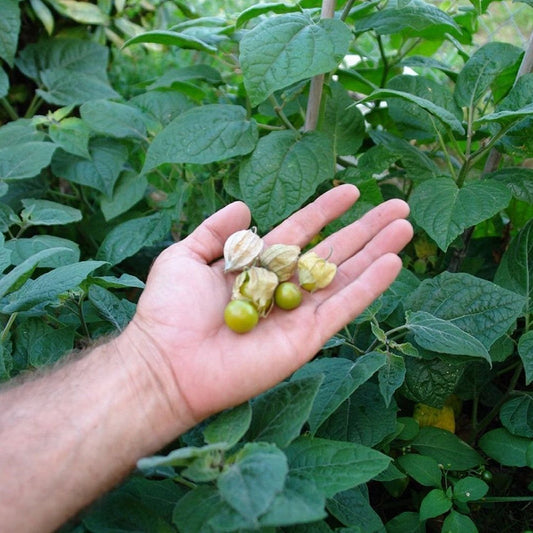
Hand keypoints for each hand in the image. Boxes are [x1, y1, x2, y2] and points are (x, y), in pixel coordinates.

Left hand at [126, 185, 412, 432]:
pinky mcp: (306, 338)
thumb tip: (244, 206)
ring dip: (378, 252)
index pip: (301, 231)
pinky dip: (370, 286)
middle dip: (366, 229)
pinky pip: (344, 308)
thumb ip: (216, 230)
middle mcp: (283, 287)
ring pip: (346, 277)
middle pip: (333, 252)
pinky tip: (393, 263)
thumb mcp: (185, 255)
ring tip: (405, 227)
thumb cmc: (168, 310)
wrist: (168, 362)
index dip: (326, 210)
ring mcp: (297, 313)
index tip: (350, 189)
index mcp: (257, 266)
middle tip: (398, 206)